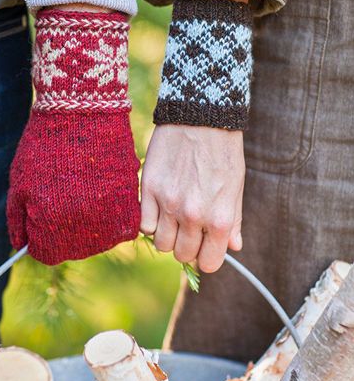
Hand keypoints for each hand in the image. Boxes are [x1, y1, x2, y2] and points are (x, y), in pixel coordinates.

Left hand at [7, 8, 139, 264]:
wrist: (82, 112)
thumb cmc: (44, 145)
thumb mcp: (19, 183)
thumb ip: (17, 219)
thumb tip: (21, 245)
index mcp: (50, 225)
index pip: (44, 253)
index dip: (38, 237)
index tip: (39, 219)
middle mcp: (83, 229)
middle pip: (71, 250)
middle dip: (61, 233)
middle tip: (60, 203)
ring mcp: (110, 216)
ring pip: (98, 241)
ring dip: (88, 227)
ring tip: (81, 197)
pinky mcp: (130, 202)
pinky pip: (121, 226)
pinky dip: (111, 218)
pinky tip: (100, 196)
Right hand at [140, 124, 244, 272]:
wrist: (200, 117)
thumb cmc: (223, 151)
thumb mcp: (236, 186)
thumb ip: (233, 221)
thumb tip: (233, 247)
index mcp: (219, 218)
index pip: (208, 263)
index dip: (205, 257)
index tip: (202, 247)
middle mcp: (193, 215)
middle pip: (181, 255)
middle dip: (185, 246)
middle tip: (187, 229)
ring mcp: (168, 203)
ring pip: (160, 244)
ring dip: (167, 235)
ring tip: (171, 218)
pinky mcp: (149, 189)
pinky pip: (143, 224)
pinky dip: (150, 221)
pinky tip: (158, 208)